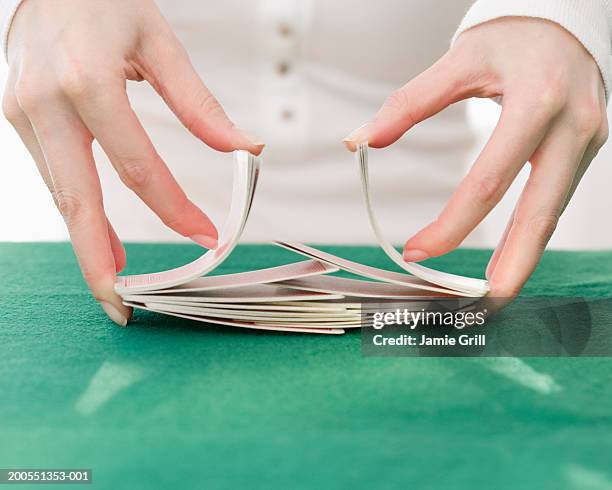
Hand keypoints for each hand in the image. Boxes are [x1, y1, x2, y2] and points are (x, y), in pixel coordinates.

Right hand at [2, 0, 263, 324]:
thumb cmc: (105, 0)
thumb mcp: (159, 43)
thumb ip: (199, 105)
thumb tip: (245, 149)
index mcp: (86, 82)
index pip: (138, 167)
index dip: (174, 209)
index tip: (206, 237)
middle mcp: (45, 103)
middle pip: (76, 199)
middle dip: (98, 260)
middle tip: (123, 304)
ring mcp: (22, 112)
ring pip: (61, 194)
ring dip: (88, 240)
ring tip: (118, 278)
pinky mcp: (16, 117)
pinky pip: (53, 175)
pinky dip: (77, 209)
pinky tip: (95, 232)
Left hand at [343, 17, 607, 297]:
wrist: (565, 23)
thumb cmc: (512, 38)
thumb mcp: (460, 60)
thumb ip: (410, 102)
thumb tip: (362, 140)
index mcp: (538, 101)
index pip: (489, 180)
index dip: (453, 223)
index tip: (419, 250)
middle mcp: (573, 126)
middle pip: (540, 211)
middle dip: (512, 262)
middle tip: (483, 301)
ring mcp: (587, 141)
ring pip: (553, 213)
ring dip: (524, 255)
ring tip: (495, 290)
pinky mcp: (586, 149)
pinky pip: (554, 198)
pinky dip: (532, 229)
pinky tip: (512, 250)